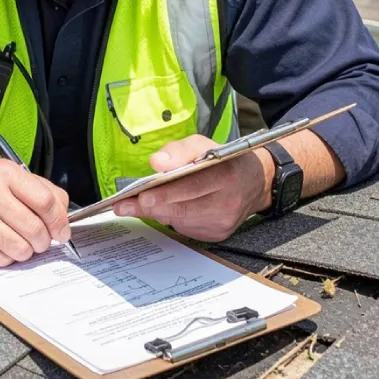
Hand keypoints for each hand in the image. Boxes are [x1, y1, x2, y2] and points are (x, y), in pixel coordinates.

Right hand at [0, 160, 71, 266]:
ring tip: (20, 241)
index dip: (60, 221)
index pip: (45, 202)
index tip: (62, 231)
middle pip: (35, 229)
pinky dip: (7, 256)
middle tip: (41, 240)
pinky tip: (1, 244)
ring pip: (21, 249)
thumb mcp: (11, 175)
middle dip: (44, 241)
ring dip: (27, 251)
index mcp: (6, 174)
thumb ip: (41, 191)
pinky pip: (2, 259)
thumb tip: (63, 216)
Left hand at [111, 135, 272, 241]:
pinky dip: (171, 219)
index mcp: (227, 175)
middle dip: (150, 206)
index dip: (165, 193)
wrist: (254, 182)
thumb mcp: (203, 144)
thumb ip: (178, 150)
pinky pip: (186, 229)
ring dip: (157, 213)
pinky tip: (161, 210)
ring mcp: (223, 222)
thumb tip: (156, 163)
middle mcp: (228, 202)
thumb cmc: (224, 160)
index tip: (141, 196)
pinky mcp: (218, 234)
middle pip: (182, 208)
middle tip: (124, 205)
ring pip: (181, 221)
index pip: (192, 186)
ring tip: (135, 205)